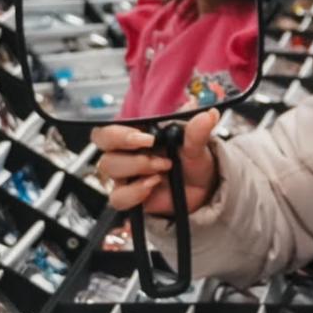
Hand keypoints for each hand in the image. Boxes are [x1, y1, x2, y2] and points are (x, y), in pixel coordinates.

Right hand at [90, 108, 219, 215]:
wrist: (202, 191)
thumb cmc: (193, 163)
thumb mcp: (198, 147)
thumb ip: (198, 132)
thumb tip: (209, 115)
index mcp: (136, 136)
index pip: (108, 131)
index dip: (119, 133)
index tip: (147, 138)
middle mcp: (125, 154)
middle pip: (103, 148)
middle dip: (126, 148)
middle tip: (154, 152)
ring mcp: (124, 176)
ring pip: (109, 169)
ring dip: (137, 167)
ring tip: (163, 168)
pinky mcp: (128, 197)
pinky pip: (118, 197)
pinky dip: (134, 192)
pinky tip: (152, 185)